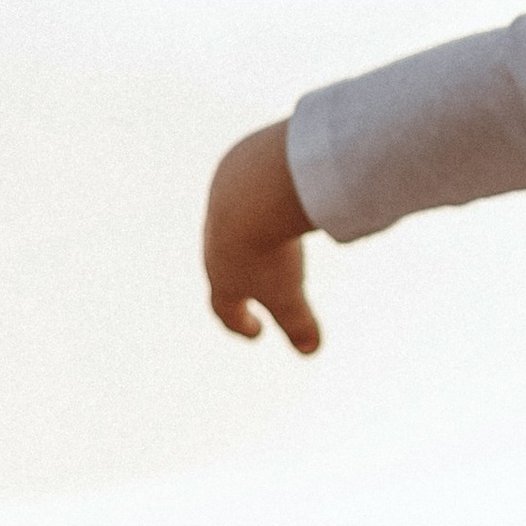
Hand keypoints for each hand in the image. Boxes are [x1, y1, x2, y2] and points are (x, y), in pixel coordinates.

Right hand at [205, 120, 321, 351]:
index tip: (256, 331)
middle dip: (236, 280)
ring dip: (244, 239)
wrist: (254, 189)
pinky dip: (257, 203)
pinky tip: (274, 199)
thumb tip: (311, 351)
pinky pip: (243, 194)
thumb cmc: (271, 251)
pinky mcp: (232, 175)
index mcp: (223, 277)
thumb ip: (299, 324)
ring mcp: (221, 207)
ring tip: (264, 242)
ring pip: (230, 227)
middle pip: (222, 266)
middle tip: (251, 289)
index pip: (224, 308)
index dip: (239, 323)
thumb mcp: (290, 293)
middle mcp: (214, 242)